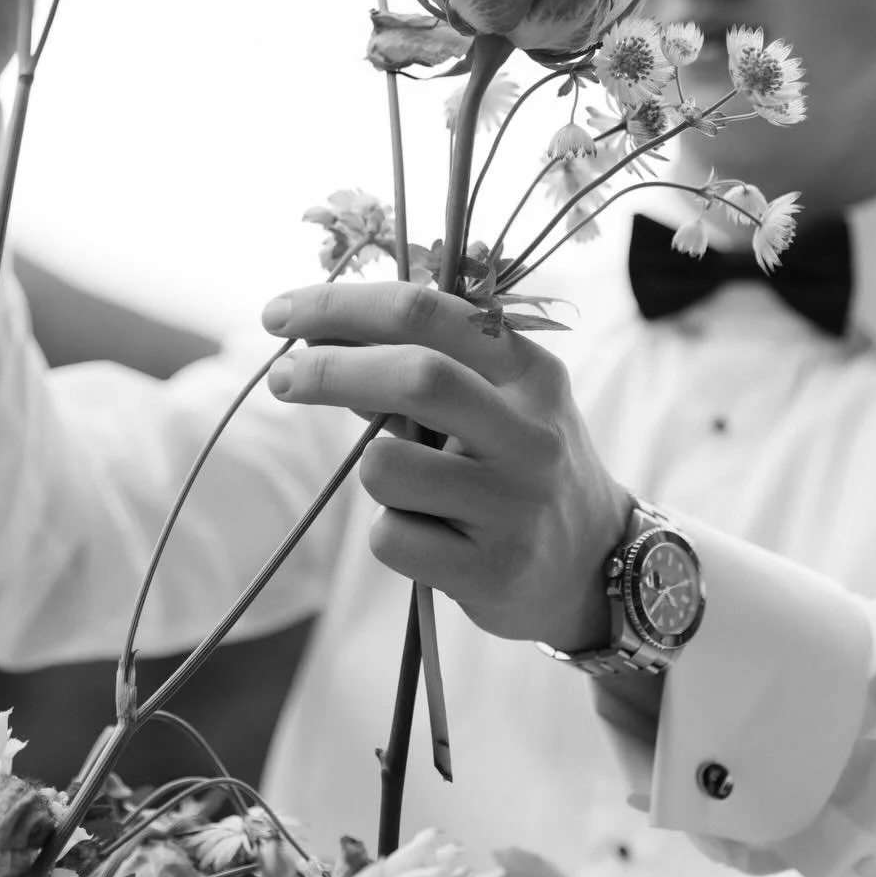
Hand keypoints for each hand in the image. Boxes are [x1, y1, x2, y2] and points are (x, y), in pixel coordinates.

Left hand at [261, 281, 632, 651]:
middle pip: (415, 377)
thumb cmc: (516, 465)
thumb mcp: (497, 401)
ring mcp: (514, 505)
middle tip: (281, 376)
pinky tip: (433, 540)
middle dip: (329, 370)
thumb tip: (315, 337)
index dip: (344, 306)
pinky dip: (390, 533)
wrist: (595, 566)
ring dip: (372, 470)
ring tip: (411, 489)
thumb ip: (419, 366)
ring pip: (385, 468)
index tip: (280, 312)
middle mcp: (530, 432)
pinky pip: (391, 537)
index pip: (429, 314)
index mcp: (530, 371)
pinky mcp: (492, 570)